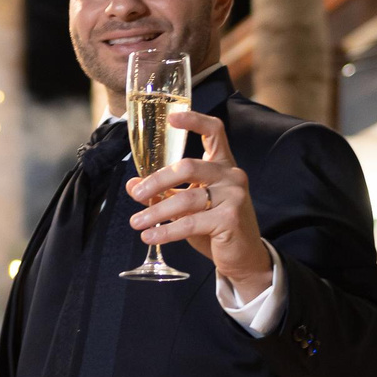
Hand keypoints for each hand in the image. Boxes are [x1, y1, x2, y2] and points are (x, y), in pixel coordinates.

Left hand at [127, 109, 274, 296]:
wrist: (243, 257)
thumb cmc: (214, 226)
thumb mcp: (187, 206)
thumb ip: (164, 192)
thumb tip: (132, 185)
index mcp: (222, 164)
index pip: (214, 132)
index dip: (194, 120)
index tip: (171, 118)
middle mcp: (231, 175)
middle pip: (188, 166)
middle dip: (157, 180)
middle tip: (137, 194)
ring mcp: (234, 196)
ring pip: (186, 199)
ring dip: (156, 212)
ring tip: (136, 223)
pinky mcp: (230, 219)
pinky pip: (190, 223)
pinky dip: (166, 231)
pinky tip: (150, 237)